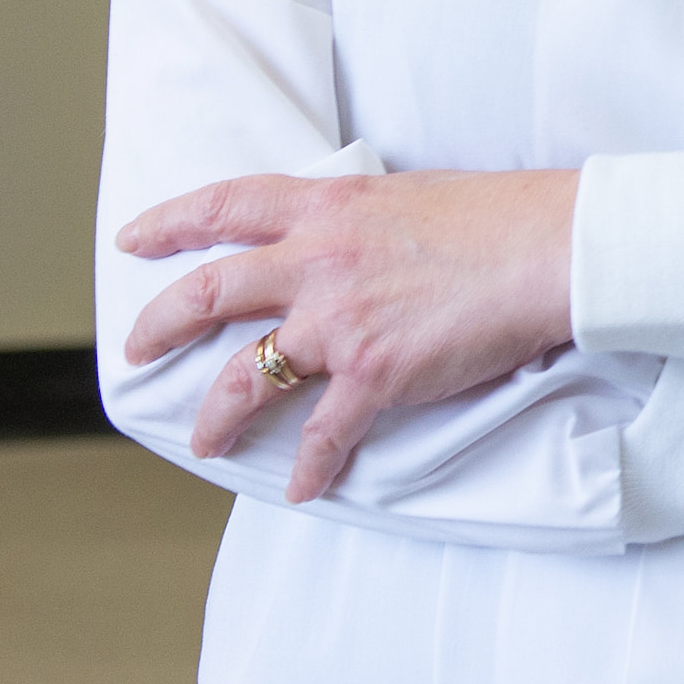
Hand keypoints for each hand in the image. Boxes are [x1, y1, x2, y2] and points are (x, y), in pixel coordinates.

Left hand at [118, 168, 582, 504]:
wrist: (549, 250)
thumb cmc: (500, 217)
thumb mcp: (408, 196)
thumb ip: (360, 220)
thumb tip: (347, 238)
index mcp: (327, 209)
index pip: (225, 206)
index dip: (170, 223)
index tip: (134, 239)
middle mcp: (317, 261)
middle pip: (209, 293)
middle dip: (159, 325)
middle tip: (135, 350)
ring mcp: (340, 320)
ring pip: (246, 375)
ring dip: (216, 415)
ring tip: (203, 440)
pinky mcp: (374, 373)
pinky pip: (325, 433)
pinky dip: (311, 466)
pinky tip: (302, 487)